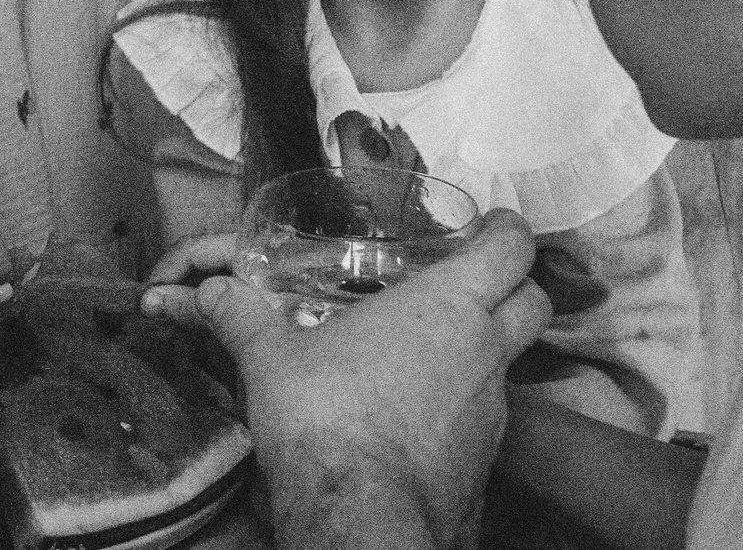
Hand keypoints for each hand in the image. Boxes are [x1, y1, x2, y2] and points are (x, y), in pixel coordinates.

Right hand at [141, 212, 552, 549]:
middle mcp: (485, 352)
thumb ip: (242, 318)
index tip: (495, 224)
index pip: (511, 249)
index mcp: (446, 307)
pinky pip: (487, 417)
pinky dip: (464, 405)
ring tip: (429, 354)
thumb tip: (207, 292)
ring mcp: (496, 412)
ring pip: (511, 364)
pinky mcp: (489, 462)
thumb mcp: (272, 359)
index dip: (509, 230)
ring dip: (484, 351)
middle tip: (478, 282)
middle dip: (516, 286)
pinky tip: (418, 414)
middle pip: (535, 302)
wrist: (361, 516)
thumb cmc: (325, 417)